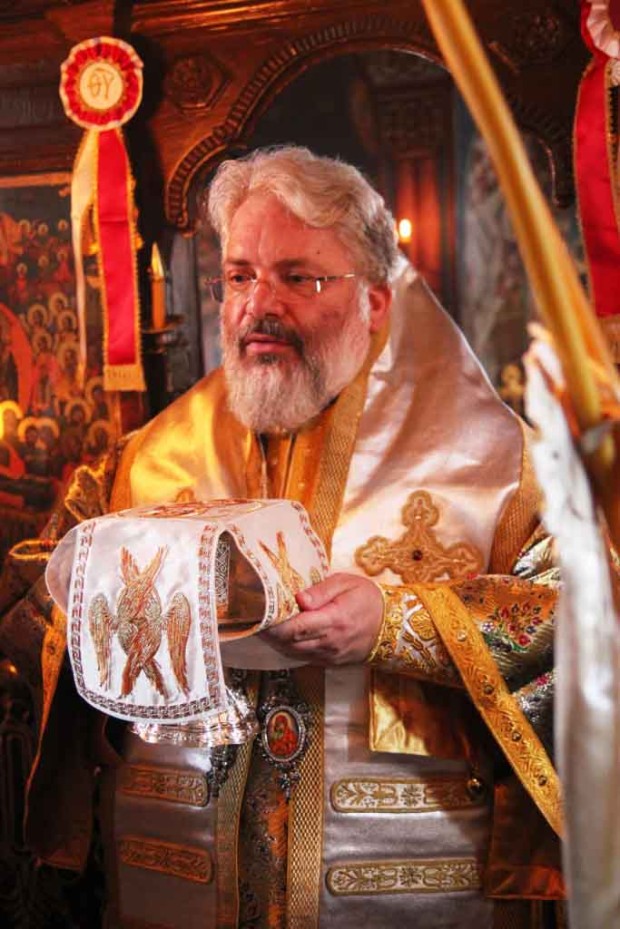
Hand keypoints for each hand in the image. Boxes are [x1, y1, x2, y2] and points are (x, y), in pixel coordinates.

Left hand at [260, 572, 383, 664]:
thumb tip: (298, 598)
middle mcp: (330, 642)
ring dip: (276, 641)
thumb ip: (321, 591)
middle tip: (252, 619)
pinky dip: (289, 648)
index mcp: (334, 620)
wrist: (391, 624)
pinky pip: (303, 657)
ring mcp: (330, 656)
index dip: (273, 623)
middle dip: (269, 632)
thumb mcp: (347, 583)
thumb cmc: (368, 598)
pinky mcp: (331, 663)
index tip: (258, 613)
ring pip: (293, 653)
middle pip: (290, 642)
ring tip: (262, 626)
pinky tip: (281, 636)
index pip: (295, 627)